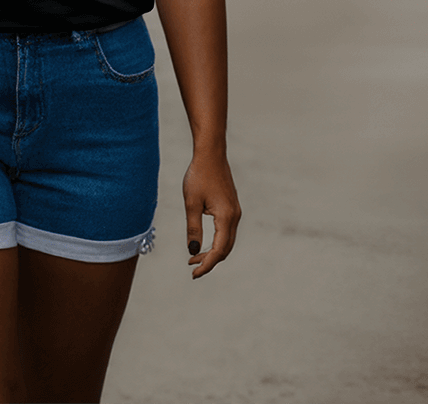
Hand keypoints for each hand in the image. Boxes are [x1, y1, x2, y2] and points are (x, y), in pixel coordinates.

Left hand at [183, 153, 240, 278]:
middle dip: (210, 261)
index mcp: (226, 218)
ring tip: (194, 258)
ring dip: (213, 251)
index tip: (193, 273)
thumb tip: (193, 251)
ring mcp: (235, 212)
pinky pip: (226, 231)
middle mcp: (235, 217)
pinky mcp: (231, 207)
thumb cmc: (199, 176)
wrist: (211, 154)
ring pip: (227, 241)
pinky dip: (216, 241)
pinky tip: (203, 241)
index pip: (219, 250)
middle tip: (192, 267)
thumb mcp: (191, 203)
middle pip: (225, 249)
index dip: (207, 264)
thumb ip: (193, 228)